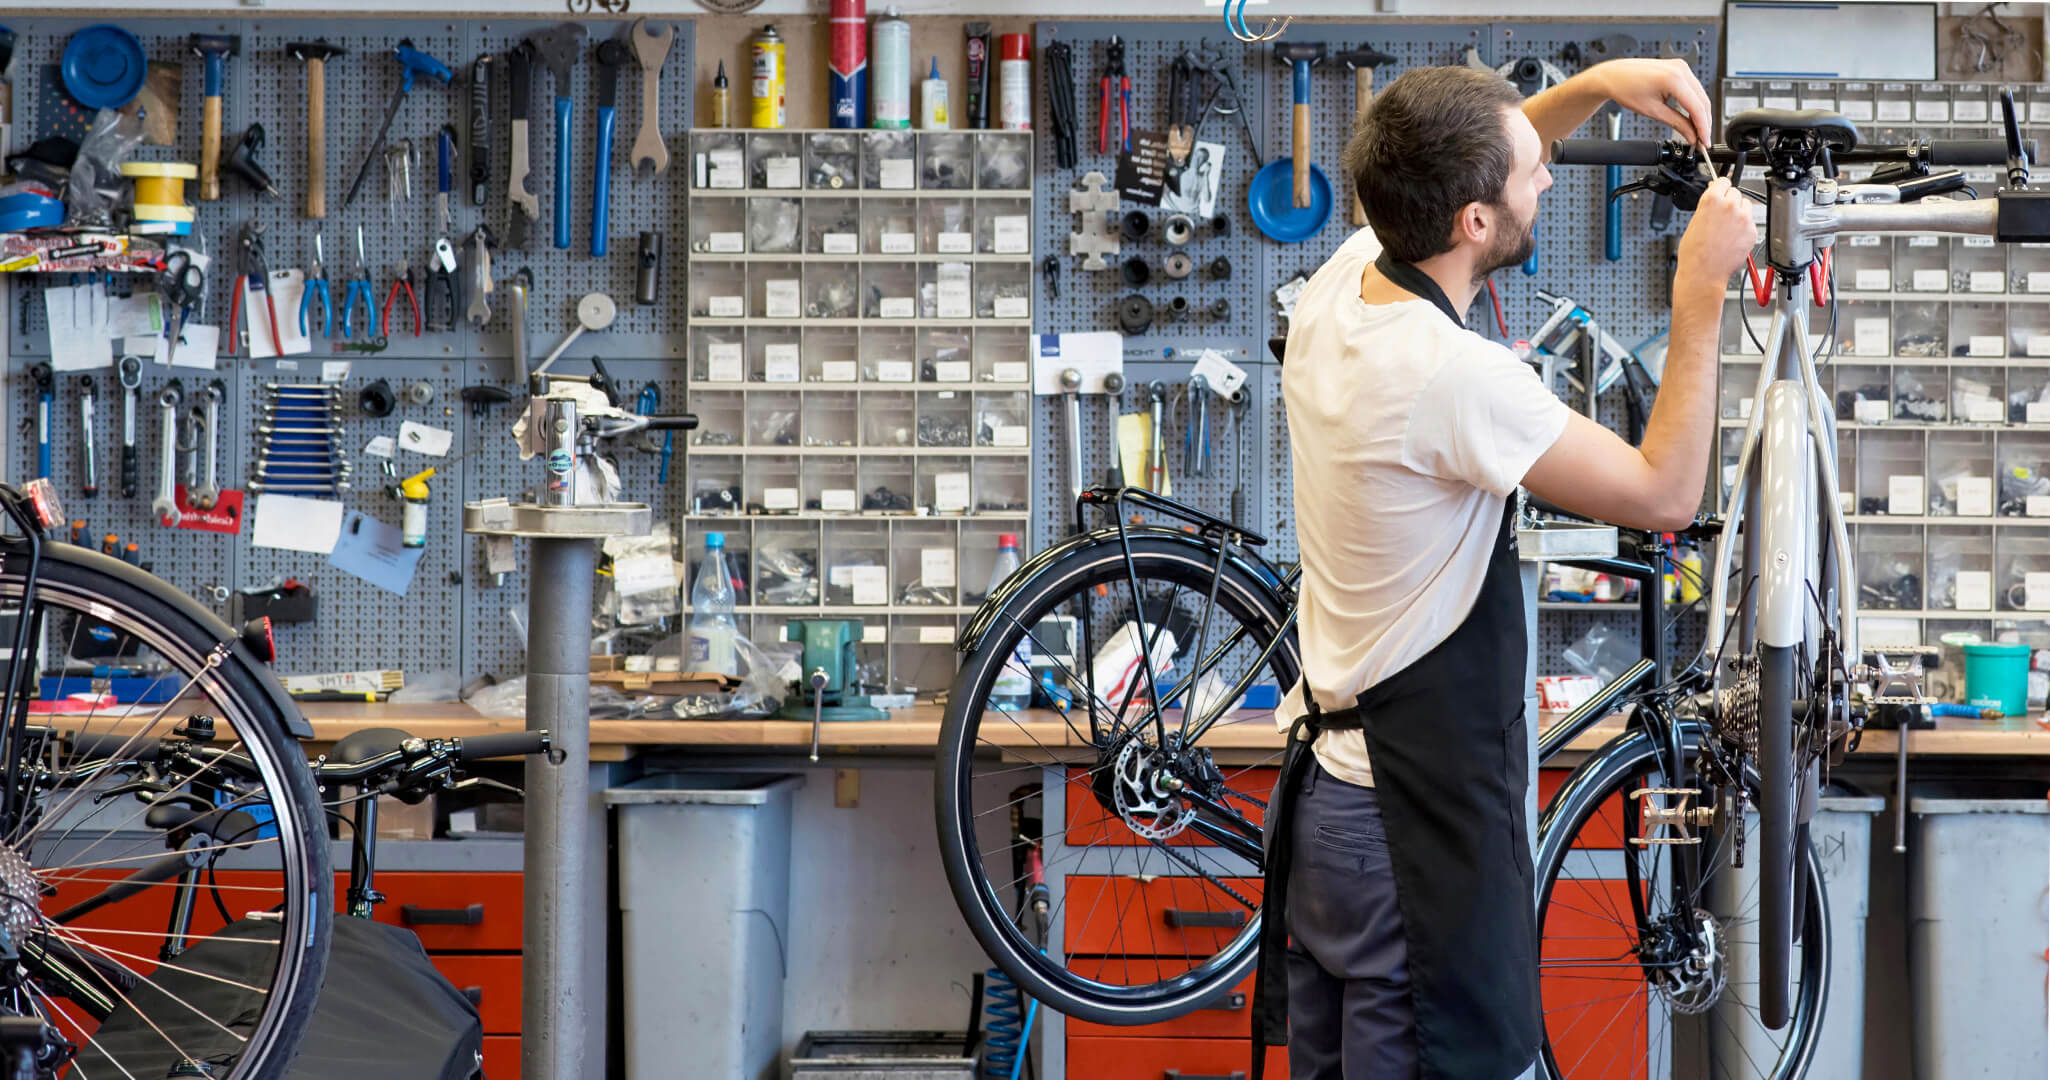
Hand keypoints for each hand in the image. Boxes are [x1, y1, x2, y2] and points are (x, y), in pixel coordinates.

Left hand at [1590, 58, 1714, 146]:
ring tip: (1697, 132)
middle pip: (1703, 101)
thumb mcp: (1652, 111)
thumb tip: (1691, 135)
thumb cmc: (1625, 88)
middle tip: (1702, 141)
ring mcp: (1681, 67)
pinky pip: (1693, 88)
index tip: (1704, 142)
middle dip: (1704, 123)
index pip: (1697, 107)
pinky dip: (1694, 104)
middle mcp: (1681, 69)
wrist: (1613, 75)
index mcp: (1674, 78)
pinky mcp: (1679, 68)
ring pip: (1700, 95)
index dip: (1703, 128)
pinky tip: (1692, 117)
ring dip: (1701, 114)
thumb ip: (1676, 123)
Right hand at [1676, 178, 1757, 282]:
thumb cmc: (1694, 253)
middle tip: (1722, 216)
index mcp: (1712, 200)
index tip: (1721, 190)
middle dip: (1729, 201)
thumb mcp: (1694, 222)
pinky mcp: (1752, 231)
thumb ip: (1707, 207)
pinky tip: (1732, 238)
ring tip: (1727, 228)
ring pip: (1746, 206)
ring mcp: (1743, 218)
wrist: (1703, 273)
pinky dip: (1744, 228)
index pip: (1723, 181)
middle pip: (1735, 193)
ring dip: (1739, 212)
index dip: (1721, 187)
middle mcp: (1730, 206)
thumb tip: (1715, 200)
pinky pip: (1750, 223)